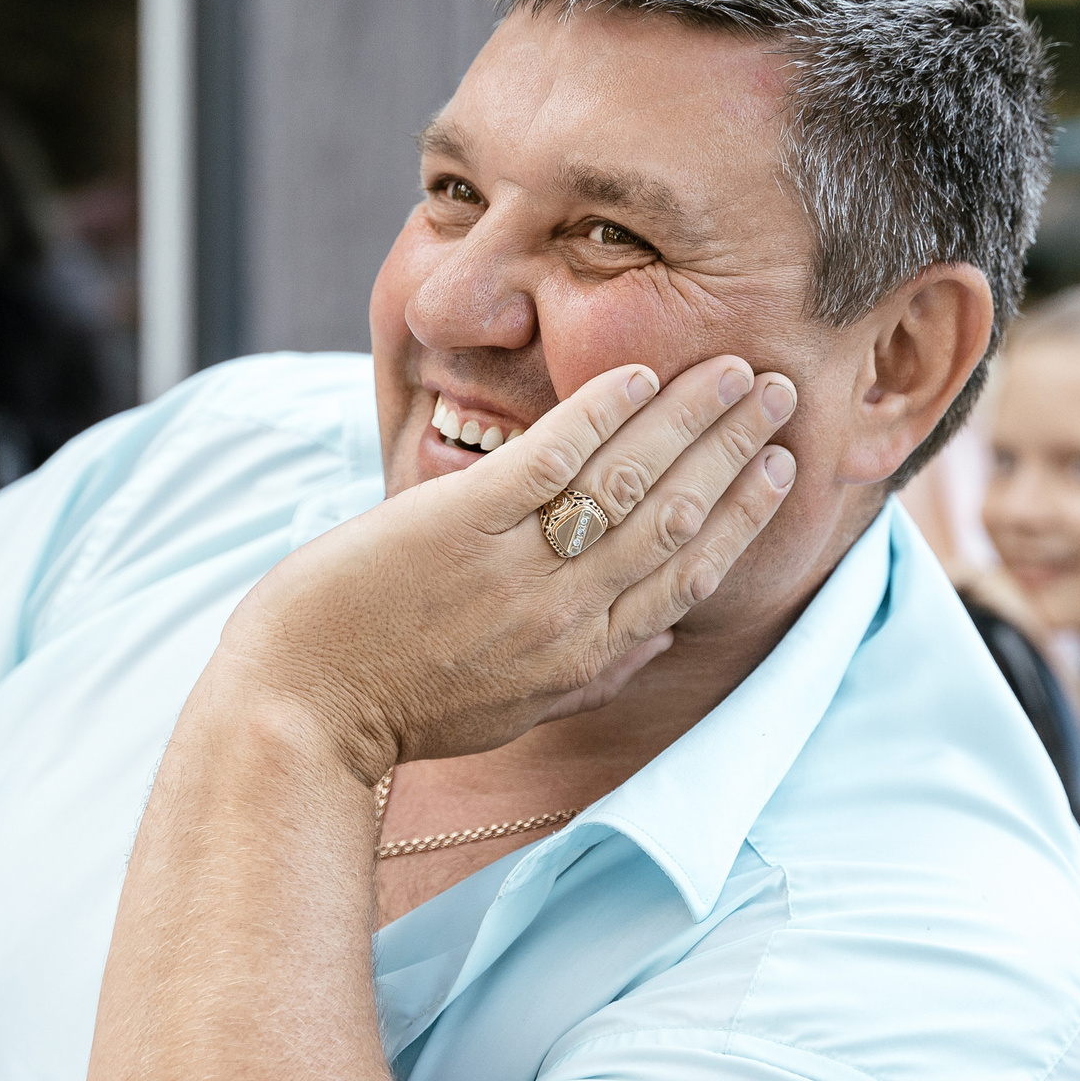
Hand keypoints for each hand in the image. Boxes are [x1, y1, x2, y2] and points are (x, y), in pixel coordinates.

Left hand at [209, 353, 796, 779]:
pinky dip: (602, 411)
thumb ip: (592, 677)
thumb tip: (657, 643)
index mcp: (583, 657)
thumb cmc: (401, 706)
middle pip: (677, 518)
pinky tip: (640, 375)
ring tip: (732, 371)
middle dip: (735, 450)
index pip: (689, 576)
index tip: (780, 466)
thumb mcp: (514, 709)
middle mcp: (565, 615)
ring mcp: (515, 568)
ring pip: (630, 482)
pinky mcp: (459, 523)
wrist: (299, 708)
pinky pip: (551, 457)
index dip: (744, 516)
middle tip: (779, 393)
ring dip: (691, 420)